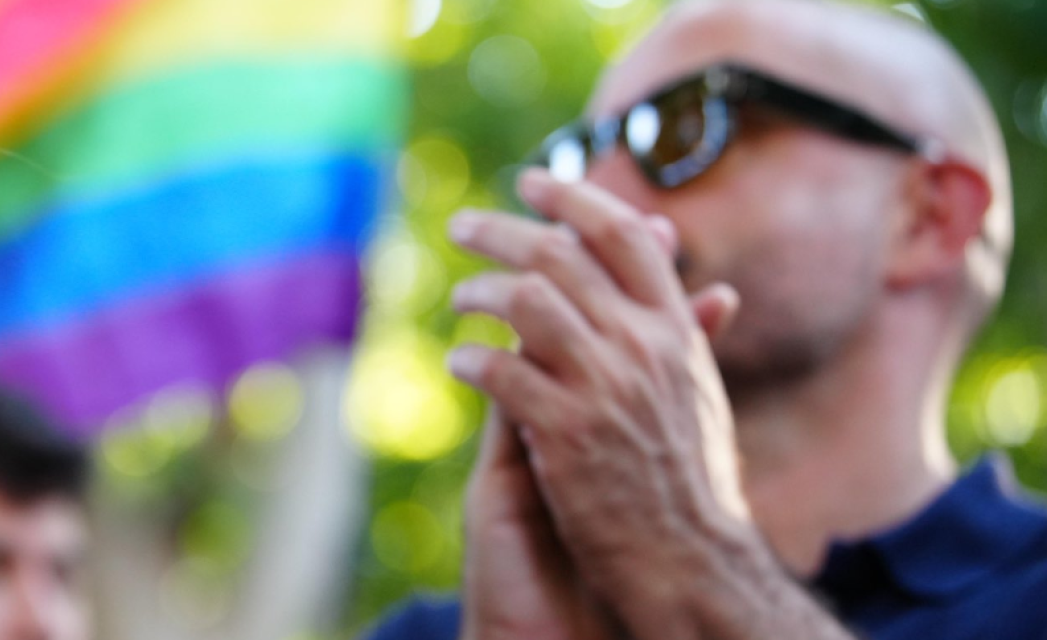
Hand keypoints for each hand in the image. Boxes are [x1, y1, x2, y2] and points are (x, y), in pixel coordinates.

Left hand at [446, 169, 755, 634]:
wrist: (688, 558)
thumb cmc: (691, 477)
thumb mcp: (703, 394)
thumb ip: (691, 336)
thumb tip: (716, 287)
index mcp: (676, 329)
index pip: (624, 235)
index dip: (573, 199)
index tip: (532, 181)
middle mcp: (643, 347)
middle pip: (559, 256)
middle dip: (502, 232)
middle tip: (462, 227)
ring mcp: (603, 387)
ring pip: (524, 302)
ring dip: (479, 294)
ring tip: (458, 301)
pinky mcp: (563, 432)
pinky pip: (501, 371)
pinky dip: (471, 358)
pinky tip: (458, 360)